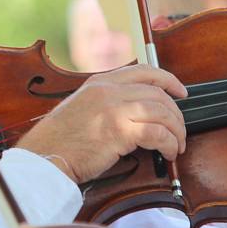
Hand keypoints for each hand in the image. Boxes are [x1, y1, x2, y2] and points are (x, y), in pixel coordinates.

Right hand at [19, 64, 187, 182]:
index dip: (168, 80)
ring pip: (161, 112)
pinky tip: (167, 153)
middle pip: (157, 93)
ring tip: (175, 145)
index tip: (180, 92)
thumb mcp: (82, 107)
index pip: (144, 71)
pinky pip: (157, 134)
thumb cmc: (61, 140)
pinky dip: (168, 144)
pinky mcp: (119, 131)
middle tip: (179, 130)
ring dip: (176, 131)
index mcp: (99, 82)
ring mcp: (113, 109)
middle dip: (176, 114)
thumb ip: (106, 101)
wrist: (46, 156)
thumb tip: (137, 111)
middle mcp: (107, 90)